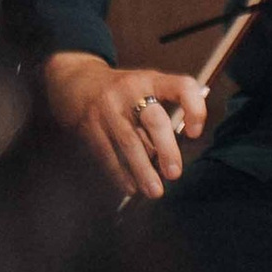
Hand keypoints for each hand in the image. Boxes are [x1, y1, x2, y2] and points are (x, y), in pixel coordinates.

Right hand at [41, 51, 207, 199]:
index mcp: (152, 80)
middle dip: (166, 149)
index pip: (181, 86)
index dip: (194, 108)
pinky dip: (120, 173)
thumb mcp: (146, 89)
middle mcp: (131, 91)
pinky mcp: (90, 124)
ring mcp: (108, 107)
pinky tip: (131, 187)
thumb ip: (163, 116)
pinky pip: (107, 152)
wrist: (77, 83)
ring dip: (143, 169)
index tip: (195, 134)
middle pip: (154, 119)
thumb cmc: (124, 93)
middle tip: (174, 174)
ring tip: (155, 191)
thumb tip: (169, 160)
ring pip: (129, 141)